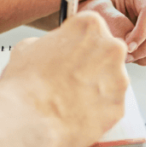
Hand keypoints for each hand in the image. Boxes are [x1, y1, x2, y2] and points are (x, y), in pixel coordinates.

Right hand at [0, 13, 128, 146]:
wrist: (29, 119)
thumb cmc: (26, 83)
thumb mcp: (27, 47)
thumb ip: (47, 43)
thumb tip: (51, 51)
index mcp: (90, 26)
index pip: (90, 27)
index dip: (77, 41)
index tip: (70, 50)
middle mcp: (111, 49)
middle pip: (106, 52)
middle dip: (91, 63)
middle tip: (69, 76)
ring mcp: (119, 80)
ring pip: (110, 80)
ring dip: (94, 86)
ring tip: (69, 97)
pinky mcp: (119, 108)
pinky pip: (110, 105)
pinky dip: (96, 109)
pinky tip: (76, 111)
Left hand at [81, 0, 145, 64]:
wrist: (94, 24)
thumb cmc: (95, 13)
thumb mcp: (100, 13)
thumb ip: (117, 23)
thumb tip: (132, 42)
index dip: (142, 32)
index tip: (127, 47)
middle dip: (144, 47)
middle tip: (125, 55)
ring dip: (143, 54)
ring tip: (123, 55)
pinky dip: (145, 59)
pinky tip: (129, 55)